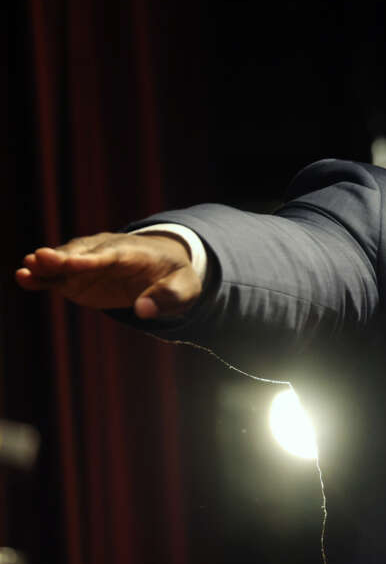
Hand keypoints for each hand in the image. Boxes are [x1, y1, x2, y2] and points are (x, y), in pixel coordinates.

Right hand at [14, 232, 201, 318]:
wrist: (164, 266)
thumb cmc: (175, 277)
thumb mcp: (185, 288)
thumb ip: (167, 298)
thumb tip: (143, 311)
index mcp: (135, 252)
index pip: (111, 254)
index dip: (92, 259)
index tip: (74, 264)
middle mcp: (106, 252)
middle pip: (82, 253)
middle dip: (62, 257)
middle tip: (39, 258)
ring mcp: (89, 263)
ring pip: (65, 261)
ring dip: (46, 265)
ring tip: (26, 269)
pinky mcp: (78, 276)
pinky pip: (57, 276)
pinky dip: (41, 277)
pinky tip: (23, 278)